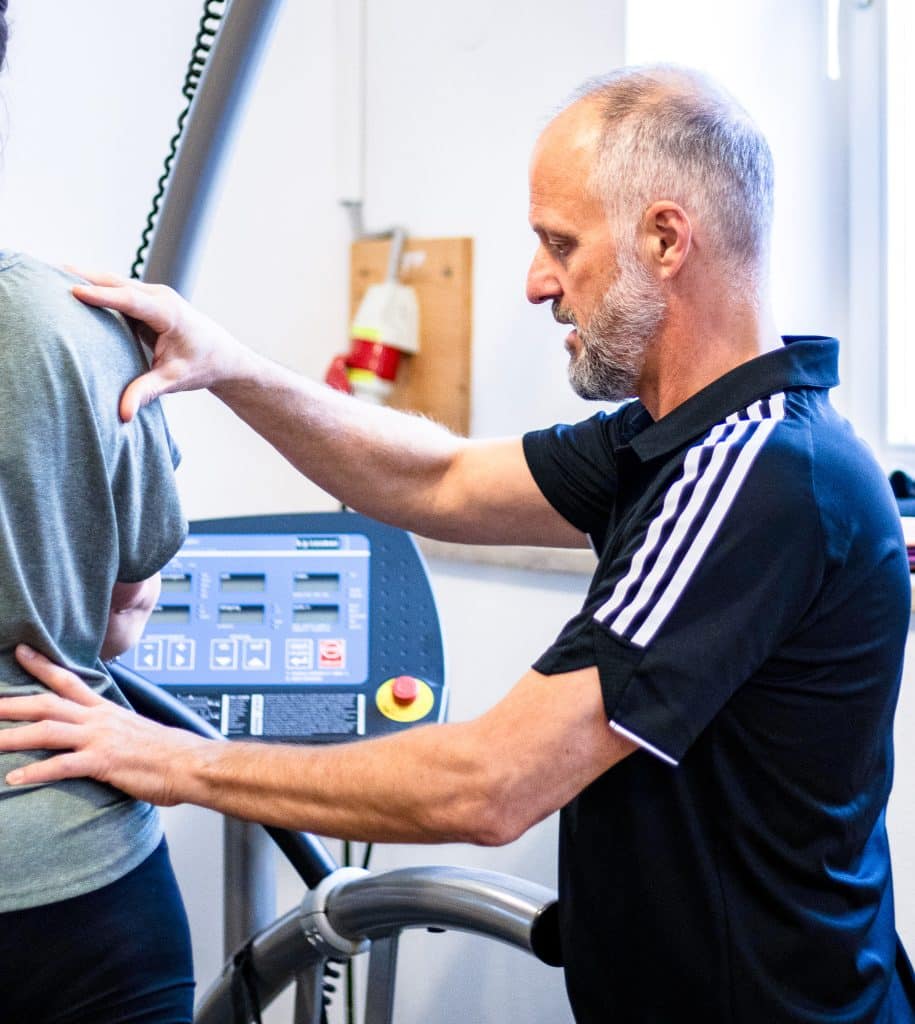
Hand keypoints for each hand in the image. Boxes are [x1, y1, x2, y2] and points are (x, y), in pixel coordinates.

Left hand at [0, 645, 204, 804]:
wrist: (190, 763)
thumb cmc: (166, 752)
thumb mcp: (134, 731)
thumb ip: (111, 728)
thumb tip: (98, 733)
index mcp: (106, 710)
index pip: (69, 680)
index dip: (43, 666)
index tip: (20, 651)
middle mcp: (99, 719)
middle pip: (47, 703)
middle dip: (12, 703)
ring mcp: (100, 739)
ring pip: (47, 731)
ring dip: (13, 736)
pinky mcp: (103, 762)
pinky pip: (62, 766)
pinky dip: (36, 772)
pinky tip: (13, 780)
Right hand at [68, 268, 249, 421]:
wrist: (224, 357)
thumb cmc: (202, 367)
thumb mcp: (174, 381)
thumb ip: (146, 392)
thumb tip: (122, 414)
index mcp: (169, 313)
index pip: (130, 300)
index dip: (101, 296)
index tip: (74, 290)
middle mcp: (160, 298)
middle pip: (117, 283)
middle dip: (86, 278)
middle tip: (50, 272)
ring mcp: (153, 296)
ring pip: (115, 283)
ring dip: (87, 279)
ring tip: (52, 277)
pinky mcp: (146, 302)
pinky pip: (117, 291)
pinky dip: (96, 288)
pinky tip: (71, 289)